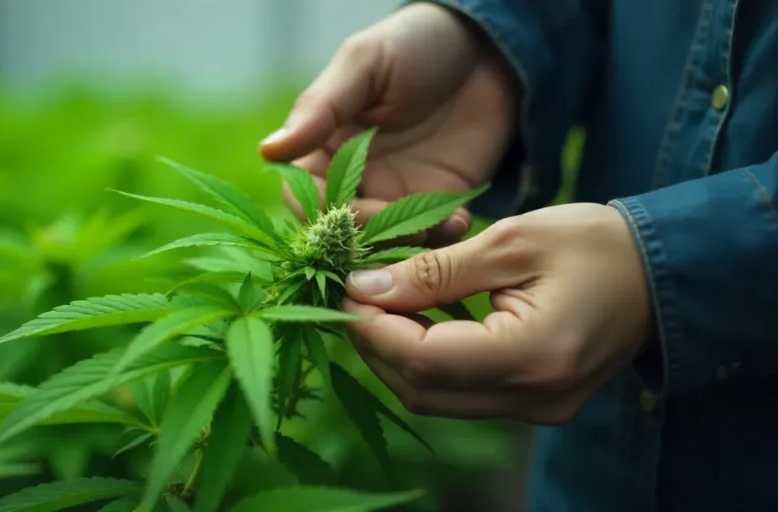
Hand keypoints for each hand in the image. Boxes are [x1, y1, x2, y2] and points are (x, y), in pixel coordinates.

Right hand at [259, 2, 520, 247]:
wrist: (488, 47)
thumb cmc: (415, 43)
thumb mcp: (364, 63)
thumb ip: (320, 108)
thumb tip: (269, 150)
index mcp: (324, 146)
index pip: (303, 197)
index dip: (321, 212)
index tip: (350, 209)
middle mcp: (355, 179)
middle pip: (342, 233)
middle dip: (366, 239)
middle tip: (398, 227)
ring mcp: (397, 195)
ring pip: (385, 245)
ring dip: (405, 247)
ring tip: (435, 225)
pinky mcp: (440, 205)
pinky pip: (431, 240)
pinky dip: (442, 241)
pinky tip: (460, 219)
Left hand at [341, 203, 653, 424]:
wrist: (664, 272)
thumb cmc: (595, 243)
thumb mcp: (511, 240)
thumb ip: (434, 271)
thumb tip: (365, 287)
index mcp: (533, 354)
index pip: (424, 359)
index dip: (372, 328)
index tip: (345, 288)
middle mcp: (534, 397)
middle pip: (420, 390)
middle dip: (375, 344)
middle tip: (354, 294)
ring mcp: (536, 409)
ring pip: (434, 399)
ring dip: (396, 355)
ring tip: (379, 304)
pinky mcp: (535, 405)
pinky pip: (460, 394)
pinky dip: (427, 361)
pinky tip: (416, 321)